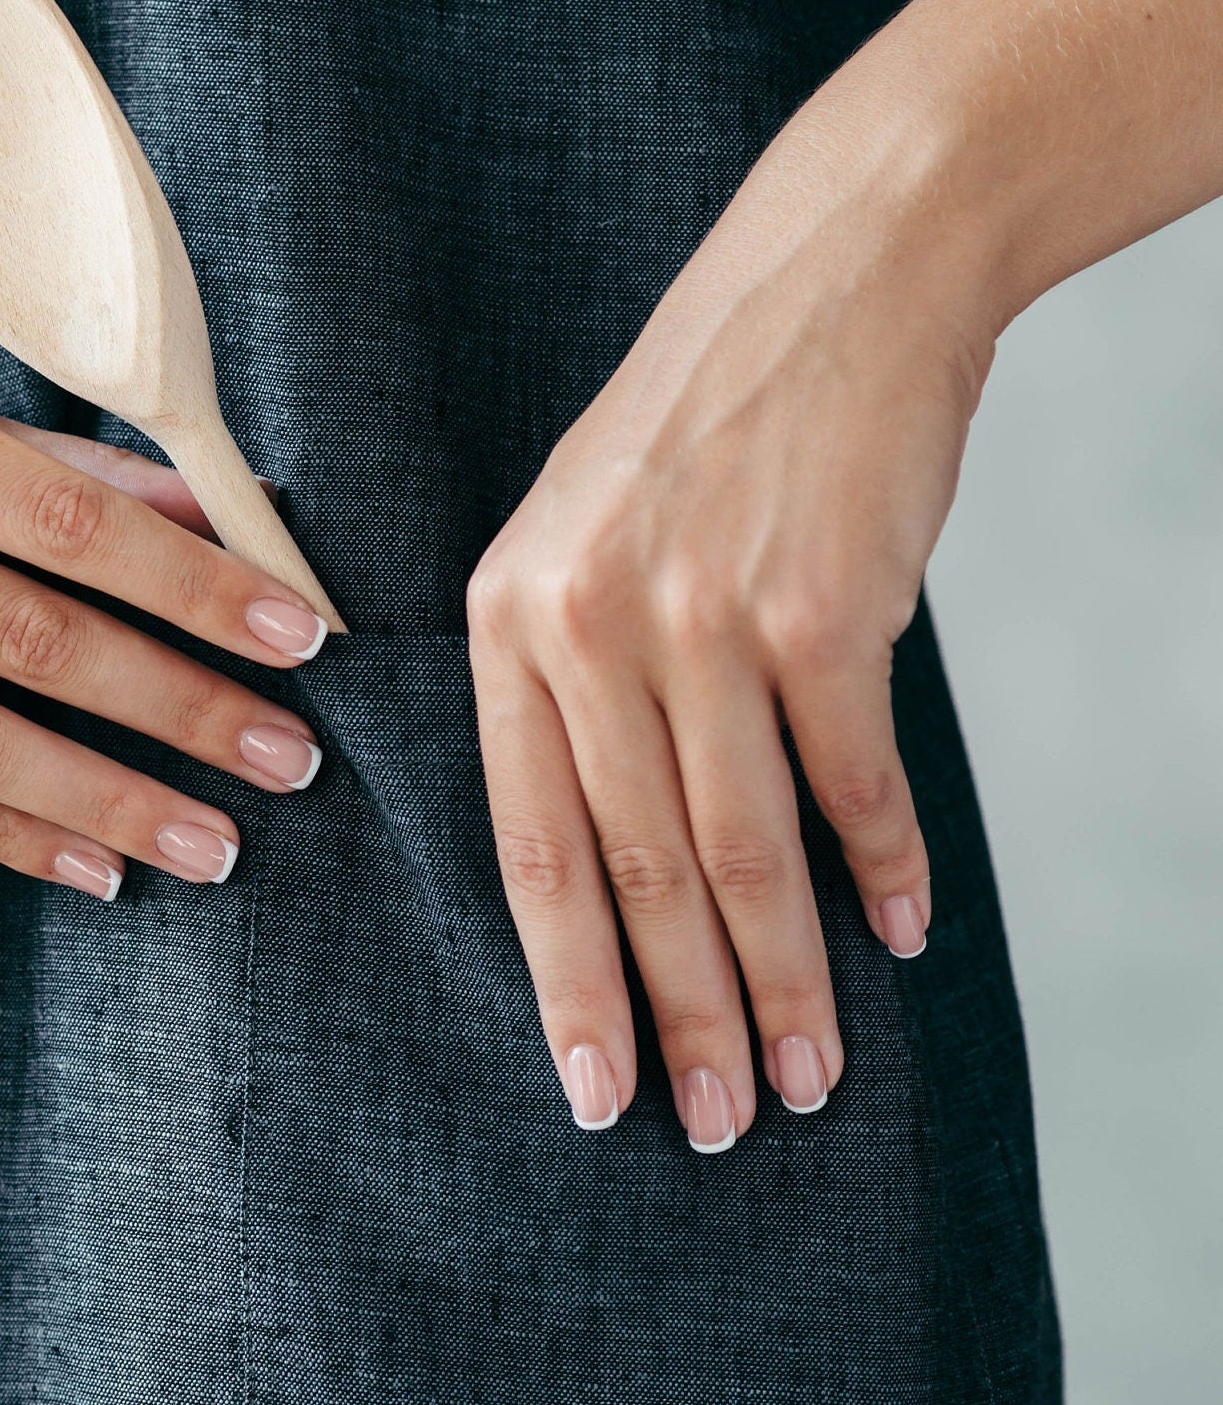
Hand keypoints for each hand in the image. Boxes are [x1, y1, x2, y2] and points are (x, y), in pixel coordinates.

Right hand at [0, 268, 333, 897]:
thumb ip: (61, 467)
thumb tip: (227, 526)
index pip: (65, 525)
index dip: (193, 589)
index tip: (302, 637)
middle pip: (29, 643)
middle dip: (177, 709)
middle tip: (287, 758)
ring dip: (107, 802)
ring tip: (213, 842)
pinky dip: (5, 836)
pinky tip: (96, 863)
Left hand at [469, 184, 1004, 1147]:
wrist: (837, 279)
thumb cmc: (707, 429)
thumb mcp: (579, 535)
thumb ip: (573, 685)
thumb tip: (616, 873)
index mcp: (506, 620)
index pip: (525, 847)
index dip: (564, 984)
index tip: (592, 1093)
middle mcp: (585, 626)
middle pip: (635, 875)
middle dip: (680, 1020)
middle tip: (722, 1125)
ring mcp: (703, 619)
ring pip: (740, 854)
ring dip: (788, 983)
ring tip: (814, 1076)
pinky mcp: (826, 612)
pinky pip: (852, 782)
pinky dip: (883, 868)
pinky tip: (899, 936)